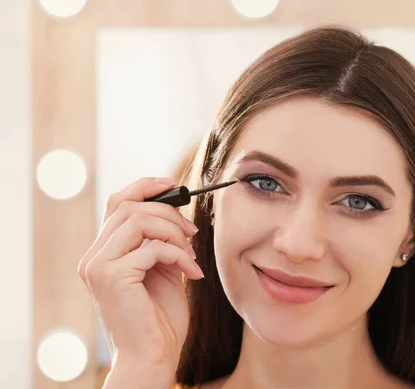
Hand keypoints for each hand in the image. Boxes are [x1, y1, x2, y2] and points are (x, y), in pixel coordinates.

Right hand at [78, 177, 202, 376]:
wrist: (154, 356)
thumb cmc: (160, 318)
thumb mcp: (162, 270)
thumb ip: (160, 241)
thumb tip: (176, 211)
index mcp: (103, 253)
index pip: (116, 203)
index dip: (144, 187)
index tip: (174, 186)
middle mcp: (93, 257)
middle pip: (128, 206)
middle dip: (168, 212)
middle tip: (192, 231)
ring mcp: (98, 266)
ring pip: (138, 221)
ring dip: (174, 232)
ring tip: (190, 254)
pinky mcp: (111, 277)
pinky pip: (152, 248)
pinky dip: (179, 255)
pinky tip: (192, 273)